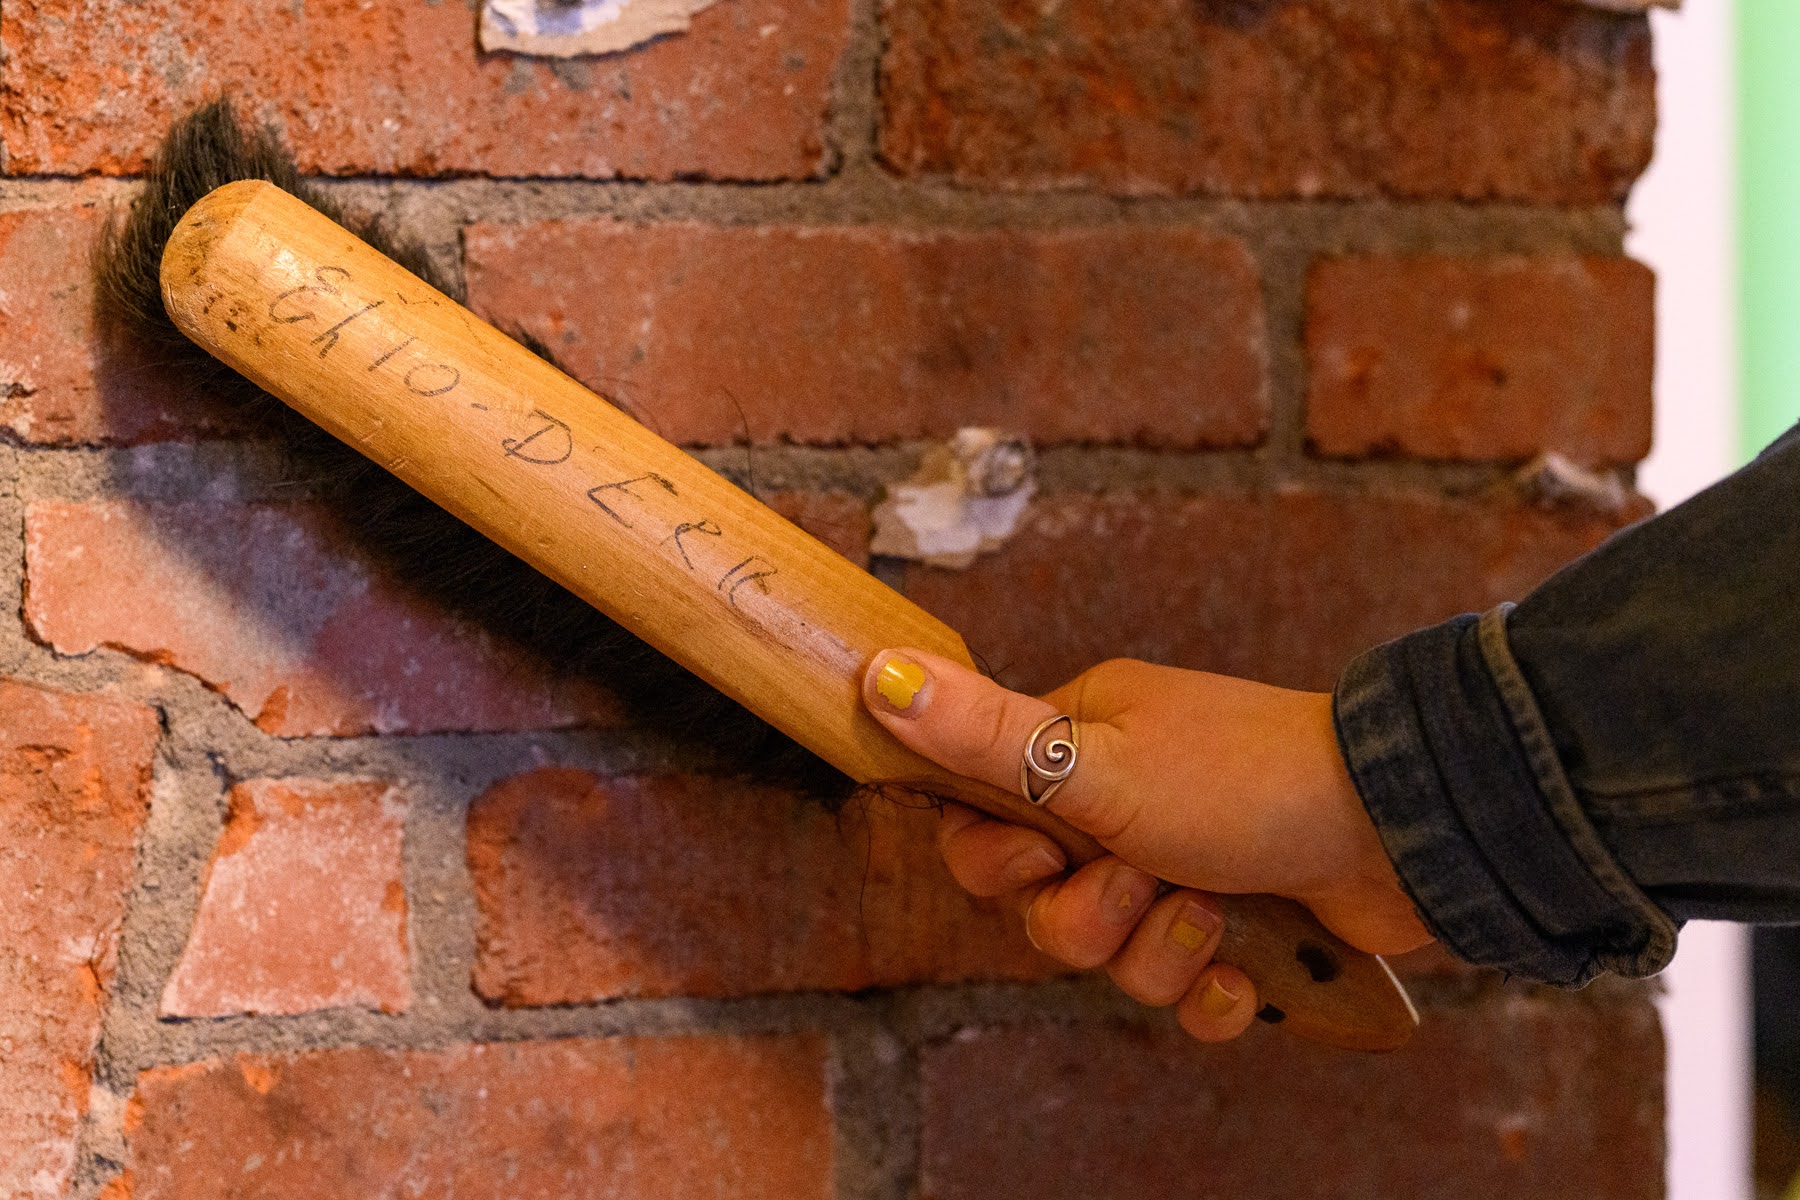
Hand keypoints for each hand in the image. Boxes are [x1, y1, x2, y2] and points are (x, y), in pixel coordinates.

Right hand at [861, 650, 1431, 1041]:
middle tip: (1141, 879)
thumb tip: (876, 673)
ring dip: (1157, 951)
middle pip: (1041, 905)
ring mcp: (1183, 864)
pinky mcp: (1237, 925)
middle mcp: (1124, 803)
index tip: (1045, 854)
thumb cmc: (1244, 778)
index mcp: (1082, 746)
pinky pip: (1184, 992)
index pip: (983, 824)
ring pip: (1111, 954)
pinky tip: (1243, 971)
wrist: (1401, 828)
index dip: (998, 864)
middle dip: (1086, 918)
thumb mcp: (1096, 760)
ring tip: (1210, 910)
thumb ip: (982, 735)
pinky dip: (1211, 993)